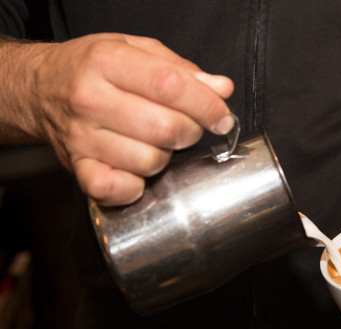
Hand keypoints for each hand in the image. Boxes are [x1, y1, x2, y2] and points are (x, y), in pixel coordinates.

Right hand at [29, 33, 233, 204]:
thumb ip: (181, 69)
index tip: (222, 117)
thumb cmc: (91, 68)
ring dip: (164, 156)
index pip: (170, 86)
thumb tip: (220, 89)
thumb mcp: (134, 49)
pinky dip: (134, 187)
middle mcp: (90, 99)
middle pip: (165, 128)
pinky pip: (115, 189)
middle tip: (185, 126)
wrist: (39, 87)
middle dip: (190, 131)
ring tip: (153, 141)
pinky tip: (136, 171)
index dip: (207, 106)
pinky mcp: (76, 166)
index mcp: (108, 62)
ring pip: (149, 161)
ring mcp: (81, 137)